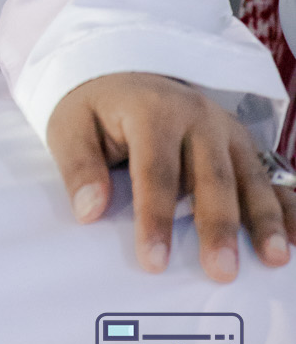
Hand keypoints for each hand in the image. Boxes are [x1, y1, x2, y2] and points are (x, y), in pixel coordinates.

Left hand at [46, 72, 295, 282]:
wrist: (124, 72)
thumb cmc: (96, 109)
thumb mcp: (70, 126)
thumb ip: (79, 167)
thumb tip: (89, 211)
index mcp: (152, 110)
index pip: (155, 170)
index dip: (154, 217)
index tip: (154, 262)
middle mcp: (196, 116)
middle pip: (211, 175)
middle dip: (217, 225)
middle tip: (221, 271)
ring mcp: (226, 129)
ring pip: (249, 176)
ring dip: (264, 218)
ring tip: (273, 259)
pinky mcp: (242, 144)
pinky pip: (270, 175)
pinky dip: (286, 206)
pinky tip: (295, 239)